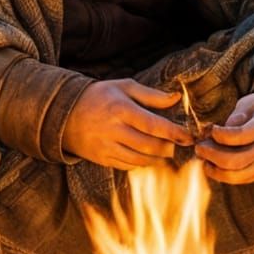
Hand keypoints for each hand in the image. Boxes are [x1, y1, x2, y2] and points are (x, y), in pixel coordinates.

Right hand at [61, 78, 193, 169]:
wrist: (65, 114)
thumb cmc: (99, 96)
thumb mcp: (123, 87)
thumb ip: (151, 94)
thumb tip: (177, 98)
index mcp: (120, 109)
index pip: (153, 125)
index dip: (173, 133)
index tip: (188, 137)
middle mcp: (113, 129)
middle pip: (148, 145)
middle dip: (168, 148)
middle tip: (176, 145)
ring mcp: (106, 146)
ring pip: (139, 159)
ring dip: (157, 158)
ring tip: (164, 151)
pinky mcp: (101, 158)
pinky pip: (127, 165)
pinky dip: (141, 163)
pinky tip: (147, 156)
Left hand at [196, 91, 253, 184]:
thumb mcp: (249, 102)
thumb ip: (236, 115)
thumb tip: (220, 131)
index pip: (240, 135)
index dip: (219, 135)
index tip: (210, 130)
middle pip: (236, 161)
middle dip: (212, 155)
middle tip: (199, 148)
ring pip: (237, 176)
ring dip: (215, 170)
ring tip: (203, 159)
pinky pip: (241, 180)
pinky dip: (223, 175)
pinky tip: (213, 165)